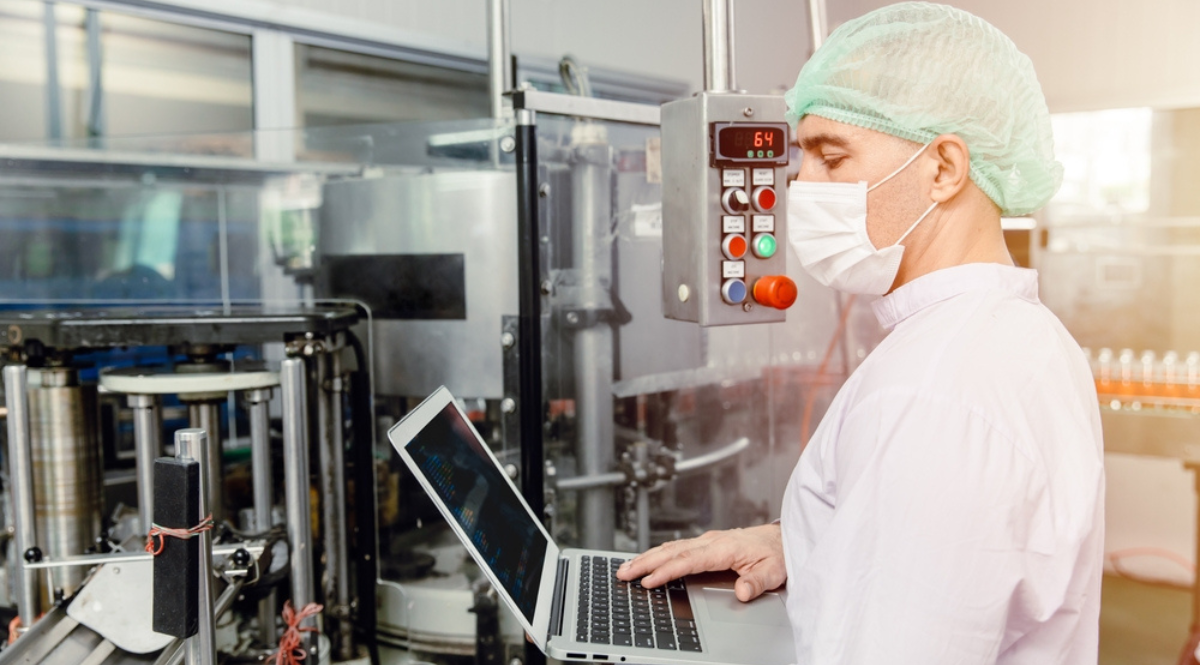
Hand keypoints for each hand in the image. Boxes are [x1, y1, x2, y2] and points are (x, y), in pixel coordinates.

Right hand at [615, 524, 785, 601]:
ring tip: (627, 568)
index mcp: (724, 547)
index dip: (666, 571)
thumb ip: (757, 582)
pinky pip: (677, 547)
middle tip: (623, 573)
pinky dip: (658, 554)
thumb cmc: (778, 553)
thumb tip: (742, 592)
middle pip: (671, 551)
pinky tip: (648, 560)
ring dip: (647, 557)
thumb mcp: (773, 571)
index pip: (688, 560)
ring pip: (671, 548)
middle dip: (645, 562)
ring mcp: (707, 541)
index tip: (649, 580)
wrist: (784, 539)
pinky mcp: (707, 543)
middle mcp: (711, 541)